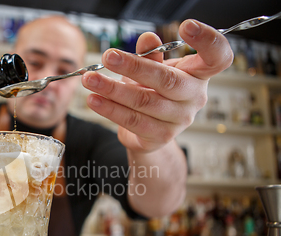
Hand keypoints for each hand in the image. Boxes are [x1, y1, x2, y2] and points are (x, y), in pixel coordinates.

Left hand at [82, 19, 232, 153]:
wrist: (149, 132)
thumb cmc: (154, 92)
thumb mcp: (154, 69)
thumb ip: (151, 56)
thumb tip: (147, 39)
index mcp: (199, 74)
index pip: (218, 57)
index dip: (208, 40)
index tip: (186, 25)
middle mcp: (194, 97)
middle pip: (167, 80)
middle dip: (134, 67)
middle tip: (108, 57)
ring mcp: (180, 119)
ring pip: (143, 101)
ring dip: (112, 89)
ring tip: (90, 79)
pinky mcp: (161, 136)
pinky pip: (132, 120)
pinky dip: (110, 109)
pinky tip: (94, 100)